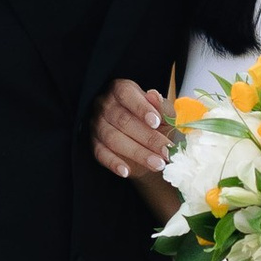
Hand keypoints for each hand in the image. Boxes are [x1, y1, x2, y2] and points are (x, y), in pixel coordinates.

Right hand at [92, 76, 180, 222]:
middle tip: (166, 151)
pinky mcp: (94, 143)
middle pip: (122, 119)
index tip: (156, 122)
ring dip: (137, 153)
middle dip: (147, 137)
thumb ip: (161, 106)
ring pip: (113, 138)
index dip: (141, 108)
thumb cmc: (154, 123)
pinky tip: (127, 171)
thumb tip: (154, 96)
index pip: (126, 94)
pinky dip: (114, 163)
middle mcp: (105, 104)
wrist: (145, 143)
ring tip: (157, 164)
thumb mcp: (163, 113)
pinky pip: (100, 153)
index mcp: (120, 89)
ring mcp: (97, 124)